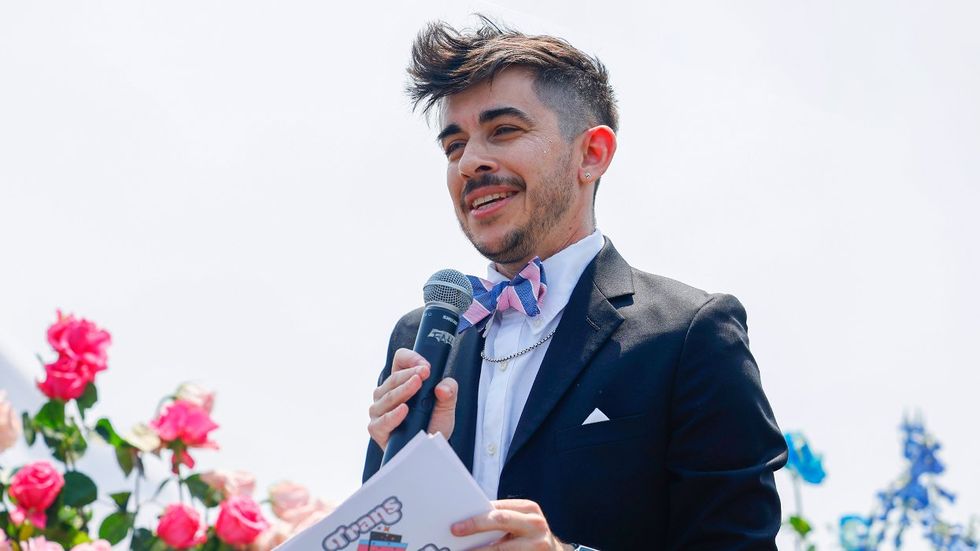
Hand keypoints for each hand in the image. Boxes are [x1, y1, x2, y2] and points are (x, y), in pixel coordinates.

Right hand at [367, 347, 457, 449]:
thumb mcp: (447, 404)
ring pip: (388, 396)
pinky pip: (382, 420)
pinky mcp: (377, 428)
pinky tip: (404, 410)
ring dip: (403, 390)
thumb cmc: (433, 423)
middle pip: (394, 377)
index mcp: (401, 381)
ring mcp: (379, 410)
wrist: (431, 449)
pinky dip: (393, 415)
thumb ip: (450, 390)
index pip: (400, 360)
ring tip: (416, 386)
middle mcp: (386, 393)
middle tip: (424, 374)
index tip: (426, 367)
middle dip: (410, 375)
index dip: (411, 359)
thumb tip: (443, 388)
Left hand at [452, 499, 569, 550]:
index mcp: (529, 509)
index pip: (498, 510)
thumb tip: (468, 519)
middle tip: (456, 532)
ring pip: (501, 547)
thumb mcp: (520, 521)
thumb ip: (501, 518)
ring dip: (480, 550)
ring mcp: (537, 544)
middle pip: (501, 521)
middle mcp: (535, 524)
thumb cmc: (529, 534)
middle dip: (476, 526)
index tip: (456, 525)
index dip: (476, 517)